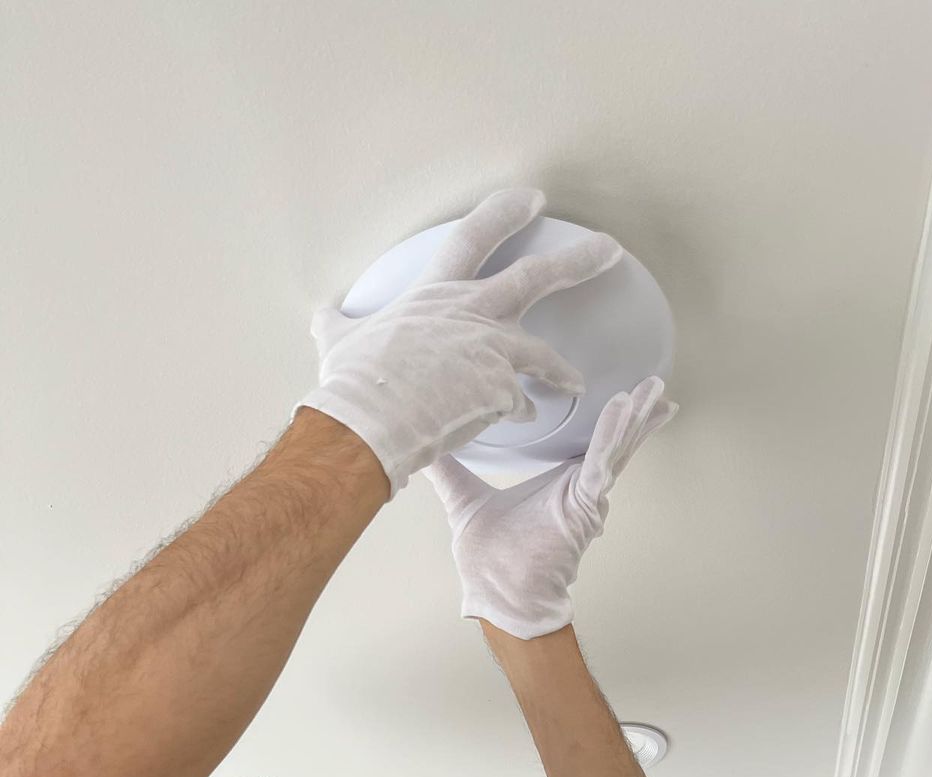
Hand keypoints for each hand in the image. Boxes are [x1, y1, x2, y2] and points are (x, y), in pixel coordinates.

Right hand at [295, 187, 622, 500]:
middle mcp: (471, 312)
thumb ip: (338, 322)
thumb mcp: (338, 341)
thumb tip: (323, 310)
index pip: (475, 237)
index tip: (532, 200)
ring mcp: (491, 350)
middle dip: (579, 261)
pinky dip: (522, 411)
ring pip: (543, 352)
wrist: (369, 422)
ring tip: (575, 381)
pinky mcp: (502, 389)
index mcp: (435, 294)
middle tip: (609, 250)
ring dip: (561, 368)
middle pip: (536, 277)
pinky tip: (523, 421)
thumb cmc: (354, 384)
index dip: (505, 214)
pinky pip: (523, 403)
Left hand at [423, 377, 677, 639]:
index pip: (591, 445)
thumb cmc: (491, 565)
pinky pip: (600, 464)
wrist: (498, 597)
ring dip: (634, 417)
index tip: (625, 397)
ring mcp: (585, 499)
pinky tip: (622, 410)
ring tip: (653, 389)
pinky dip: (610, 436)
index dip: (610, 422)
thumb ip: (449, 474)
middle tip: (654, 384)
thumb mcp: (464, 504)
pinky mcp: (583, 506)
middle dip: (636, 413)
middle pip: (614, 443)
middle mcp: (579, 491)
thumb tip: (425, 450)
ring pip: (615, 449)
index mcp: (559, 486)